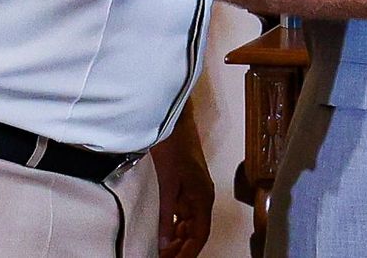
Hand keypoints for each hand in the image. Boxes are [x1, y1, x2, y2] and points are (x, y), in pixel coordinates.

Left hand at [149, 112, 213, 257]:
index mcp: (203, 197)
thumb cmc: (175, 149)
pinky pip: (183, 213)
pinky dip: (175, 225)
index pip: (200, 234)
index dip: (189, 252)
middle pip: (196, 231)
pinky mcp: (186, 187)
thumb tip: (163, 242)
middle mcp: (203, 197)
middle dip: (182, 248)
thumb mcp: (168, 185)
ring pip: (190, 224)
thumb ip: (166, 215)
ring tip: (162, 251)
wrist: (175, 122)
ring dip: (178, 238)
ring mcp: (195, 192)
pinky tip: (164, 233)